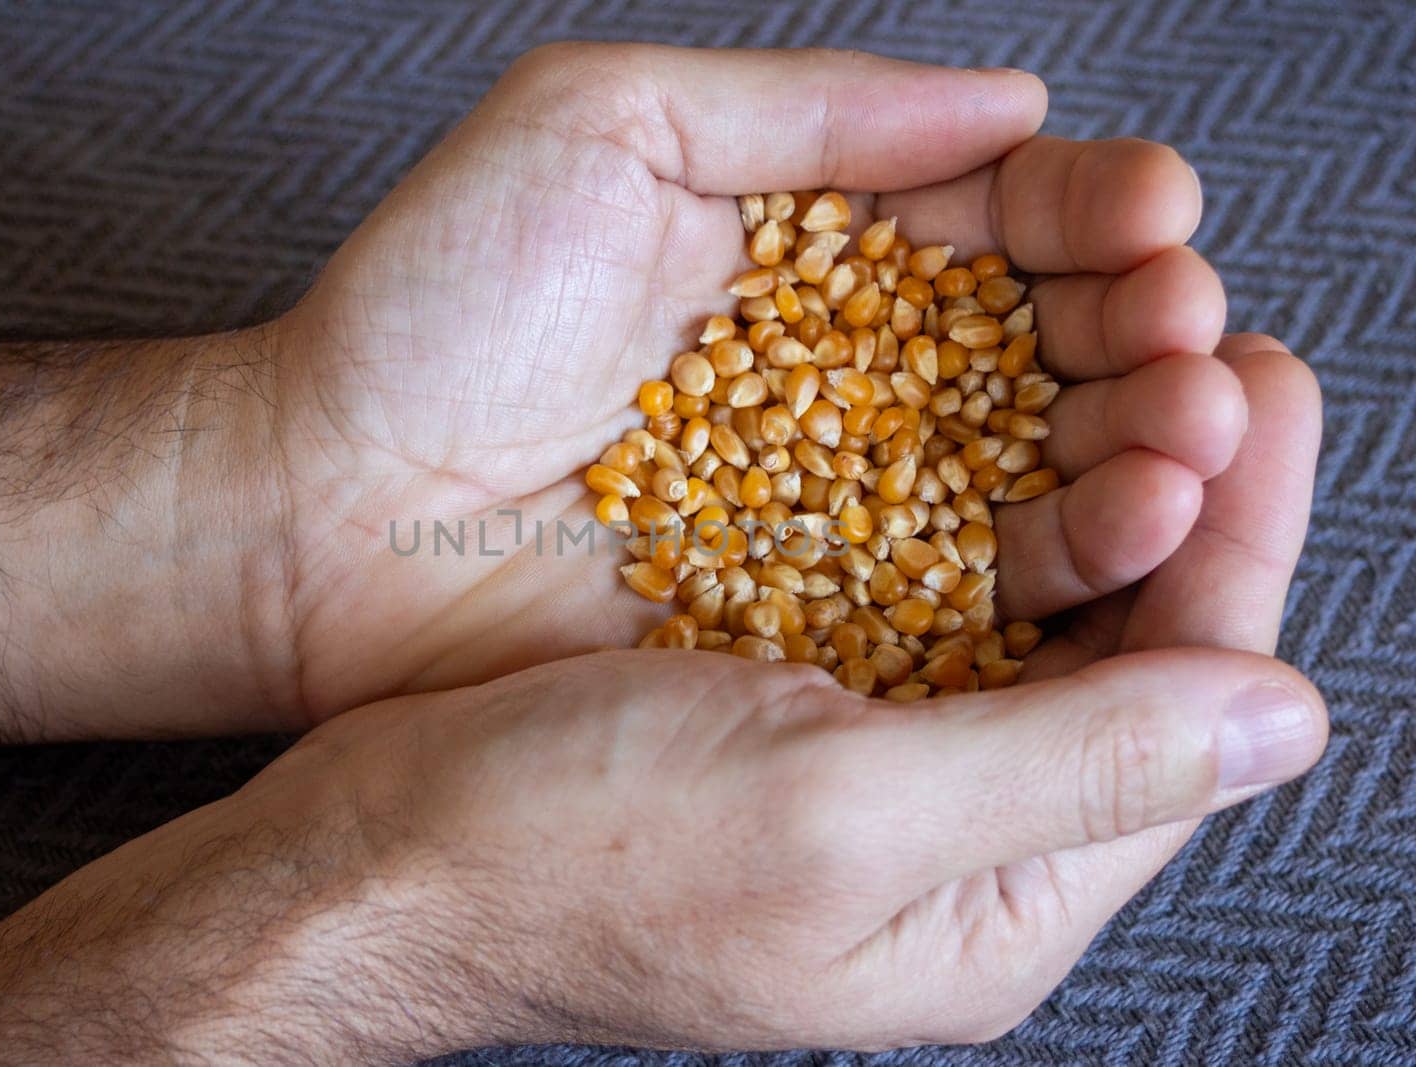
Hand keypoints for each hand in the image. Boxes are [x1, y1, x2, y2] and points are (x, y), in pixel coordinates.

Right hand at [232, 335, 1323, 1055]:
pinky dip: (959, 479)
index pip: (1182, 712)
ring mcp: (867, 767)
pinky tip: (971, 391)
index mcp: (990, 906)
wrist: (371, 848)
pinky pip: (920, 579)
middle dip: (1174, 486)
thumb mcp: (834, 817)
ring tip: (1109, 338)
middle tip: (1205, 340)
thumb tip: (1284, 717)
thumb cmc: (570, 853)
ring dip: (1075, 462)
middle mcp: (947, 842)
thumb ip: (1067, 767)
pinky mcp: (790, 702)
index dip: (1238, 542)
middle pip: (1120, 647)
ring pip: (1025, 599)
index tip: (1259, 388)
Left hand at [256, 44, 1234, 722]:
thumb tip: (1010, 99)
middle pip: (1039, 349)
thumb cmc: (432, 308)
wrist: (324, 508)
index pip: (994, 218)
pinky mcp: (818, 621)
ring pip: (1027, 474)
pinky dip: (1054, 567)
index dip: (1088, 212)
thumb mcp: (598, 125)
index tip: (1152, 214)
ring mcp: (840, 507)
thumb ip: (803, 107)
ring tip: (1189, 434)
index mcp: (807, 248)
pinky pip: (963, 594)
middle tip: (1188, 334)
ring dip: (1131, 450)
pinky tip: (1124, 534)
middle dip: (1139, 334)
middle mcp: (845, 378)